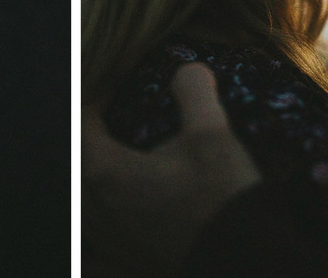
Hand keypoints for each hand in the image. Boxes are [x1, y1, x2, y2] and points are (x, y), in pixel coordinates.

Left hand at [81, 62, 261, 277]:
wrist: (248, 265)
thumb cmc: (223, 200)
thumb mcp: (212, 135)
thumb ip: (193, 93)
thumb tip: (189, 69)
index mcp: (106, 173)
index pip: (81, 125)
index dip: (94, 103)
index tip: (111, 92)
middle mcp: (96, 213)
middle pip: (78, 169)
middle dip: (90, 147)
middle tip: (112, 129)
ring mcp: (109, 248)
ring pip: (86, 213)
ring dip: (95, 190)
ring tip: (120, 175)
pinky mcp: (126, 270)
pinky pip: (99, 254)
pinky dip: (104, 237)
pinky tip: (127, 226)